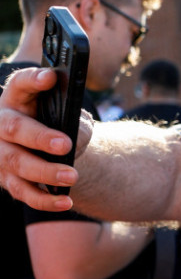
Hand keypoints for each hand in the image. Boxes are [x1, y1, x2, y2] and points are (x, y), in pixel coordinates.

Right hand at [0, 67, 89, 210]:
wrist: (51, 149)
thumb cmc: (59, 125)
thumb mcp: (70, 117)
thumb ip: (73, 121)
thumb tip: (75, 136)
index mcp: (17, 100)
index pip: (21, 84)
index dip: (33, 80)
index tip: (50, 77)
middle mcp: (1, 124)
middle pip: (14, 128)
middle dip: (39, 137)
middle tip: (65, 144)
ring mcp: (0, 152)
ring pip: (16, 163)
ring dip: (44, 172)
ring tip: (72, 176)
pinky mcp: (6, 178)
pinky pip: (22, 191)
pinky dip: (44, 200)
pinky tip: (65, 202)